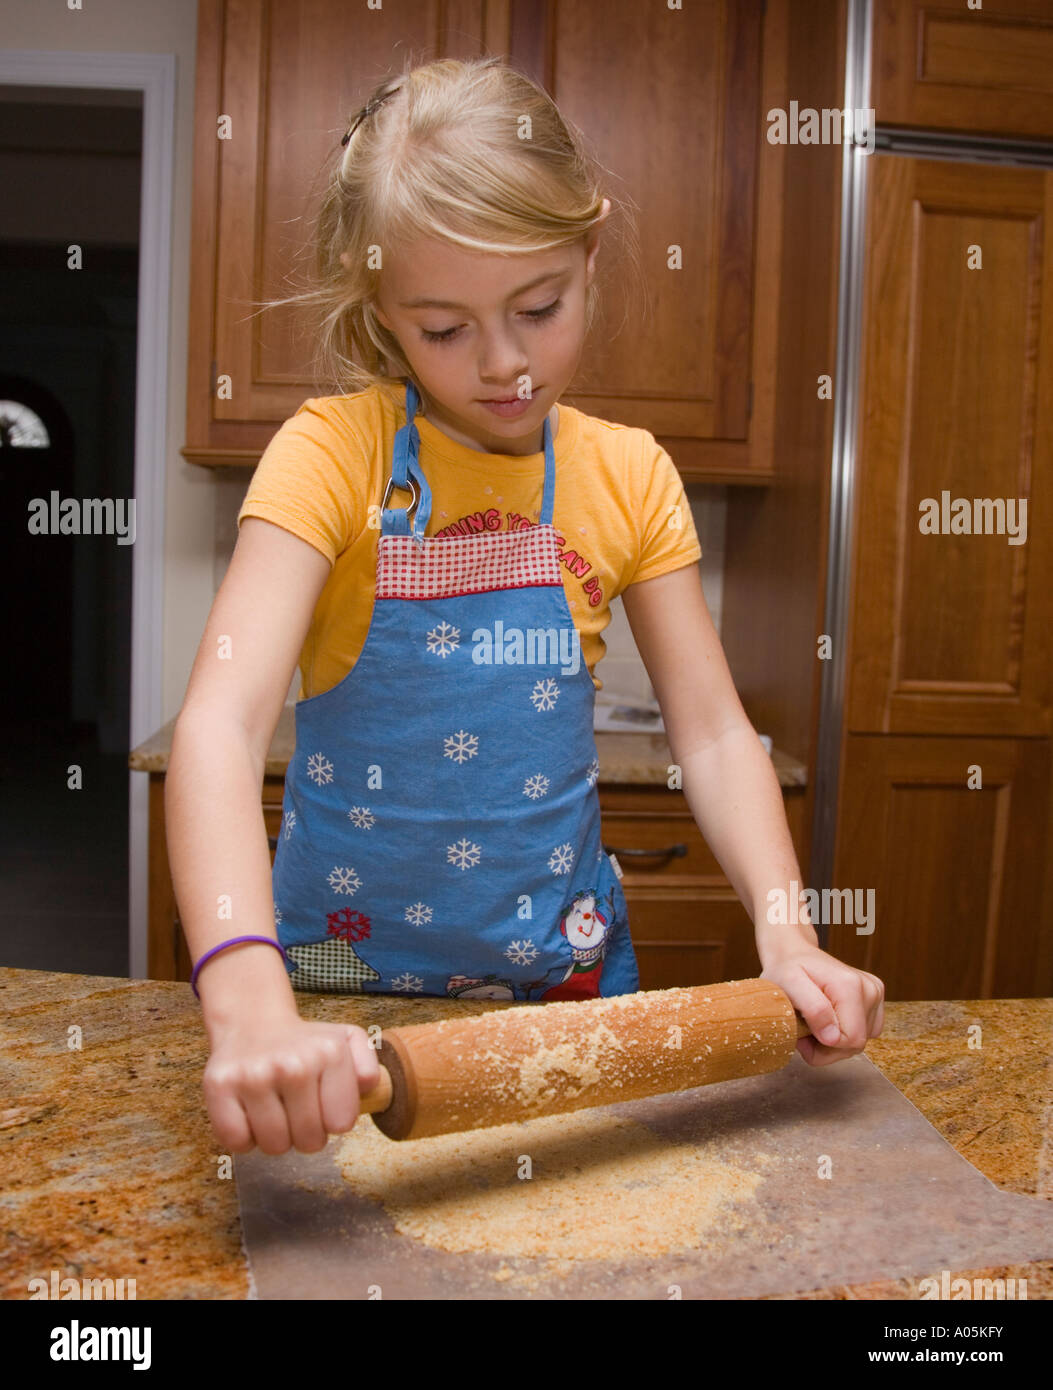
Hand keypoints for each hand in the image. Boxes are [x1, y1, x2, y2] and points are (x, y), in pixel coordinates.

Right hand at [202, 1012, 381, 1154]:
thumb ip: (367, 1066)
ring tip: (275, 1109)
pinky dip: (244, 1137)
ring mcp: (253, 1075)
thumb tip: (367, 1087)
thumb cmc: (304, 1044)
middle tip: (297, 1109)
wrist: (254, 1023)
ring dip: (275, 1137)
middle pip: (308, 1141)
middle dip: (305, 1134)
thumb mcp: (346, 1041)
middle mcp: (292, 1064)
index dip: (332, 1120)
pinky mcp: (219, 1085)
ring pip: (274, 1146)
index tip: (322, 1103)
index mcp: (329, 1053)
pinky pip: (237, 1142)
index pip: (341, 1124)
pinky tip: (250, 1113)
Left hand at [760, 944, 883, 1066]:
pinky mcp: (875, 998)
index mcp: (851, 986)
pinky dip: (843, 1033)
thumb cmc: (787, 969)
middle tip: (804, 1030)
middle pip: (856, 1044)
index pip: (850, 1040)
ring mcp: (874, 993)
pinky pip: (864, 1032)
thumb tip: (834, 1037)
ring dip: (834, 1041)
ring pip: (860, 1041)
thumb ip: (813, 1010)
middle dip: (827, 1047)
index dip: (824, 1048)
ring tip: (814, 1022)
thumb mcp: (788, 984)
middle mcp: (870, 989)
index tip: (801, 1036)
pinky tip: (827, 1020)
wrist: (794, 953)